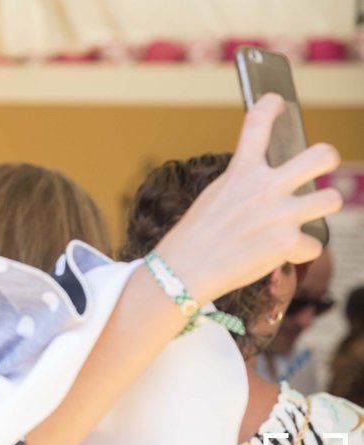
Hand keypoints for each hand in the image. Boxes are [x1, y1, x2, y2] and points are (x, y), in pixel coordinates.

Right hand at [156, 93, 341, 302]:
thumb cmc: (194, 236)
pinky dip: (299, 253)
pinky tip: (283, 256)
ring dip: (321, 208)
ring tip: (305, 216)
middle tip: (321, 166)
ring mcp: (280, 214)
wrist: (183, 271)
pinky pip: (313, 245)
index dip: (270, 106)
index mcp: (241, 171)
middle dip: (327, 158)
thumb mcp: (214, 197)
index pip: (258, 123)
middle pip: (321, 156)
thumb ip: (243, 183)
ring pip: (332, 199)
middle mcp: (265, 187)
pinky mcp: (287, 243)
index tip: (277, 102)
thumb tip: (268, 180)